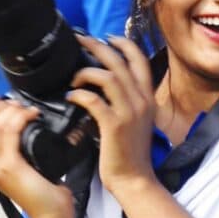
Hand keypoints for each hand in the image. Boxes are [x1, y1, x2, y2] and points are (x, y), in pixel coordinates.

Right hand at [0, 96, 72, 217]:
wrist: (51, 215)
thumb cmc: (45, 194)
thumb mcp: (26, 170)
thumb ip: (18, 153)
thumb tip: (25, 128)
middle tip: (14, 103)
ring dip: (10, 111)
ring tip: (25, 109)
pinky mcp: (9, 167)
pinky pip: (9, 133)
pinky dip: (20, 118)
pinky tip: (31, 115)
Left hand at [66, 35, 156, 196]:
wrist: (134, 179)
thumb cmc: (129, 152)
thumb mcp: (135, 121)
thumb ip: (125, 101)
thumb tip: (103, 84)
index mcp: (147, 98)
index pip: (140, 60)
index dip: (123, 44)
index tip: (107, 38)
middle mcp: (141, 101)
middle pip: (120, 61)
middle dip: (98, 46)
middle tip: (80, 40)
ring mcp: (129, 112)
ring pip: (108, 76)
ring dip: (87, 71)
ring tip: (74, 76)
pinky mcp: (114, 125)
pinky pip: (94, 100)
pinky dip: (79, 94)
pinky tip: (70, 97)